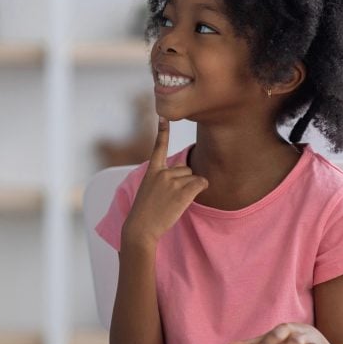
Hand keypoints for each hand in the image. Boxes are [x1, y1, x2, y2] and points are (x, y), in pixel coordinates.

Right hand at [121, 117, 207, 246]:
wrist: (141, 227)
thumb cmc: (146, 212)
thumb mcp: (149, 190)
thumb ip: (165, 178)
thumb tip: (188, 172)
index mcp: (152, 171)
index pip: (159, 147)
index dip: (162, 131)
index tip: (163, 116)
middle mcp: (162, 172)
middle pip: (186, 169)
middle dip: (184, 181)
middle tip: (170, 197)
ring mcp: (172, 181)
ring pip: (193, 177)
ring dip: (190, 189)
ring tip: (174, 202)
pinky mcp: (183, 191)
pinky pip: (201, 183)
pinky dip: (200, 189)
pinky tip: (186, 200)